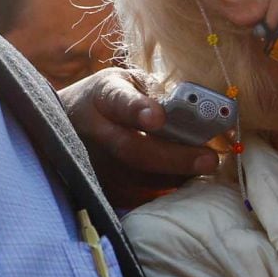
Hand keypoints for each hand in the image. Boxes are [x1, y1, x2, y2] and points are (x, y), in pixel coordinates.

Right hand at [60, 68, 220, 210]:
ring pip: (140, 178)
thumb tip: (198, 109)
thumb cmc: (109, 99)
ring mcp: (95, 164)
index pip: (118, 102)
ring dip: (177, 174)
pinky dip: (167, 186)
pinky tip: (186, 176)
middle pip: (132, 149)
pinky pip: (141, 194)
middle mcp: (94, 132)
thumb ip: (155, 93)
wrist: (68, 123)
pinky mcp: (103, 188)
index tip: (158, 117)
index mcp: (103, 96)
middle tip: (209, 159)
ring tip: (204, 166)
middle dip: (174, 156)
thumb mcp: (127, 82)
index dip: (137, 109)